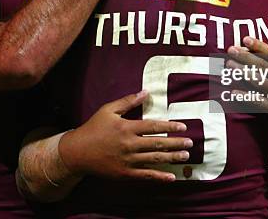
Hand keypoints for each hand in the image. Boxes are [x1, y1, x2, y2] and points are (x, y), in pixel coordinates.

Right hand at [59, 90, 192, 181]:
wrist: (77, 152)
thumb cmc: (93, 128)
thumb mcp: (108, 110)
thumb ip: (128, 101)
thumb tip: (145, 92)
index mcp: (127, 127)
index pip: (154, 126)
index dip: (170, 126)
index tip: (183, 127)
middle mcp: (130, 144)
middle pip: (158, 143)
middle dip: (176, 143)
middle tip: (190, 143)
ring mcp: (128, 160)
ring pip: (155, 159)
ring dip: (172, 158)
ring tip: (185, 156)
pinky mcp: (125, 173)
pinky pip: (146, 175)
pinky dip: (159, 176)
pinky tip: (171, 177)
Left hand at [226, 28, 267, 131]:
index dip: (259, 46)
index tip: (245, 38)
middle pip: (263, 66)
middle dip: (246, 57)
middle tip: (231, 50)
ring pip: (259, 82)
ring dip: (243, 73)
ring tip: (229, 64)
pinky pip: (259, 102)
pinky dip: (247, 97)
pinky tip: (234, 91)